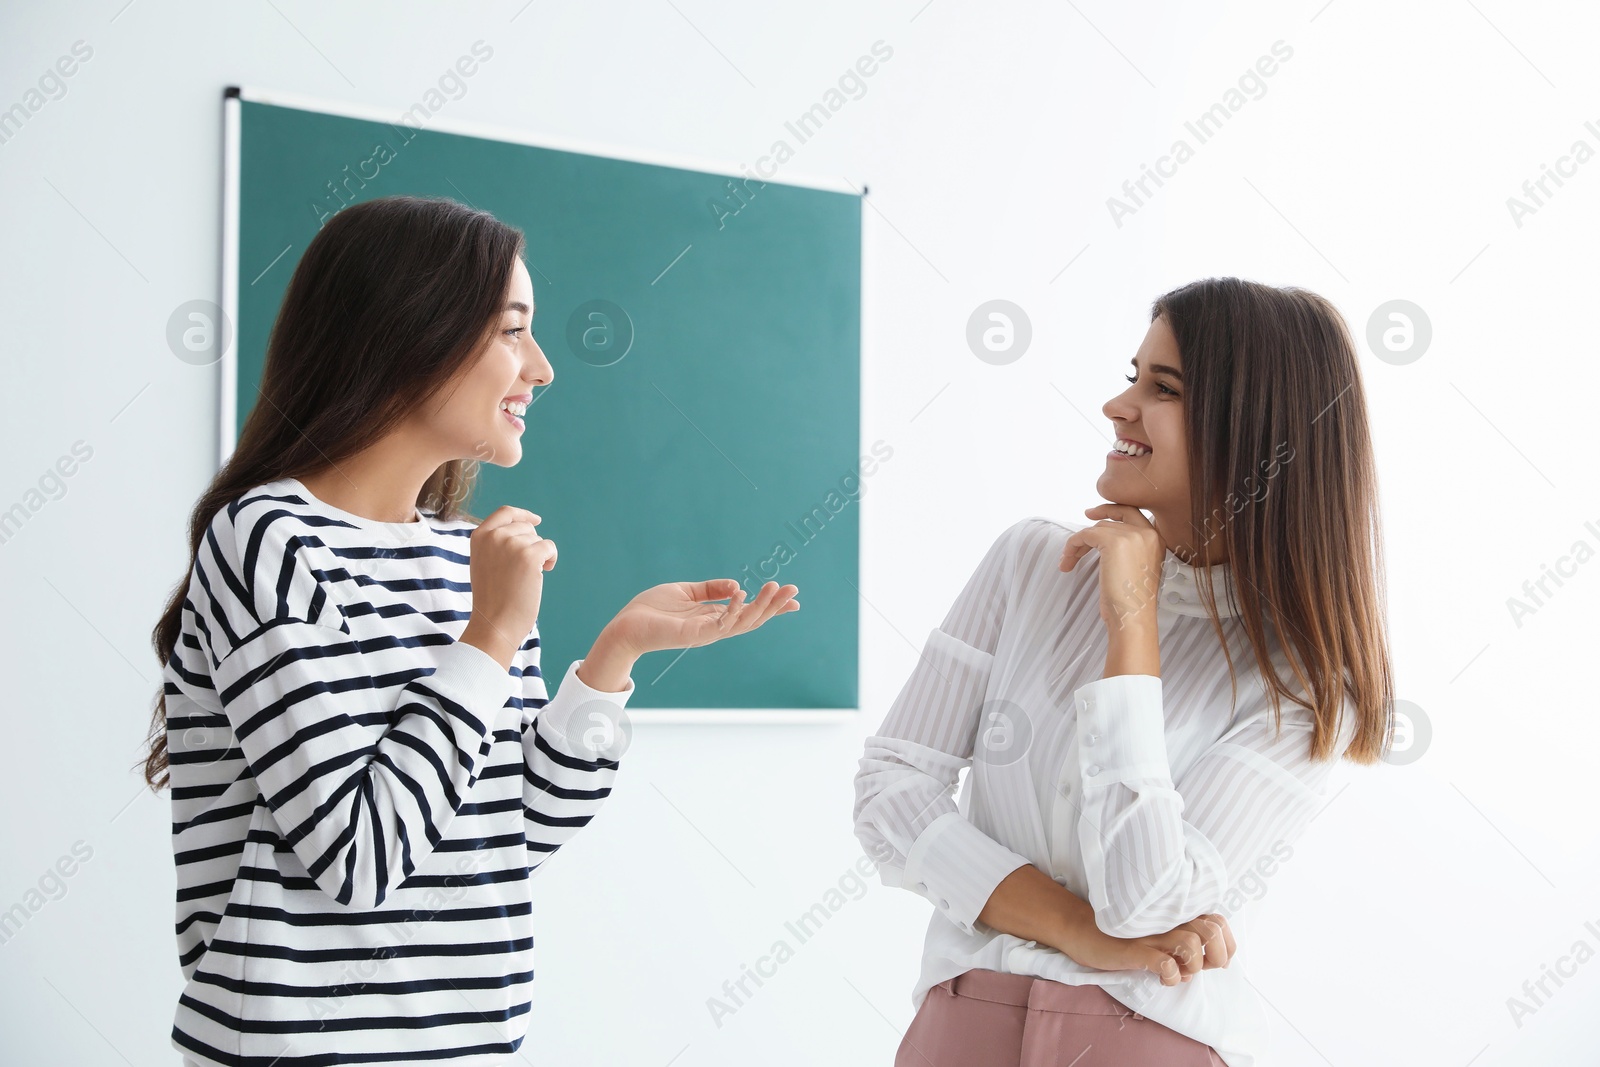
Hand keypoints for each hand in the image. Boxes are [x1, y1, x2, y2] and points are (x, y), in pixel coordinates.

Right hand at [459, 505, 554, 667]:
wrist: (495, 622)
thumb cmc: (493, 598)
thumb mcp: (485, 563)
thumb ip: (497, 543)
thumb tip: (526, 527)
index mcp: (479, 536)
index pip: (505, 513)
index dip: (523, 515)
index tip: (536, 520)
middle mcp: (494, 536)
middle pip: (526, 527)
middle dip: (532, 544)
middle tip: (525, 568)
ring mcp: (511, 544)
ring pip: (538, 539)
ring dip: (539, 555)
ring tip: (527, 576)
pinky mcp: (529, 555)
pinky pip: (550, 547)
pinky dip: (551, 560)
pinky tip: (542, 574)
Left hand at [602, 579, 799, 656]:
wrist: (626, 625)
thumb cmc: (652, 609)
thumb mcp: (686, 591)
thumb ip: (711, 589)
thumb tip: (738, 585)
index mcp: (713, 617)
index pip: (749, 613)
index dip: (772, 607)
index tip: (794, 599)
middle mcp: (714, 628)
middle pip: (753, 619)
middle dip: (774, 605)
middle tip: (794, 590)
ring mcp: (706, 633)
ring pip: (743, 623)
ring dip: (761, 607)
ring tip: (776, 588)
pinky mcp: (694, 635)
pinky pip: (720, 625)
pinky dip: (733, 610)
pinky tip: (742, 595)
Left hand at [1060, 503, 1166, 630]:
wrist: (1133, 616)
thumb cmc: (1132, 603)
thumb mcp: (1137, 569)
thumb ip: (1131, 551)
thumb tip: (1104, 539)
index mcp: (1158, 540)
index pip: (1134, 514)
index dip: (1113, 511)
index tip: (1094, 515)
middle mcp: (1149, 533)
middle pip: (1116, 516)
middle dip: (1098, 517)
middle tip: (1083, 519)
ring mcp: (1132, 535)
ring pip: (1097, 528)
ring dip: (1078, 544)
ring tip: (1068, 561)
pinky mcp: (1113, 541)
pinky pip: (1085, 534)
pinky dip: (1072, 545)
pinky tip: (1067, 561)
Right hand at [1062, 911, 1236, 986]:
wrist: (1081, 929)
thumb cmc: (1121, 935)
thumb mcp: (1155, 933)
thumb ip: (1178, 943)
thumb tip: (1195, 969)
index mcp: (1174, 913)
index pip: (1219, 921)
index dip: (1226, 945)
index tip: (1217, 961)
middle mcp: (1166, 918)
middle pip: (1211, 930)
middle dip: (1216, 956)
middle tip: (1200, 968)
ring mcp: (1150, 933)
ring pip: (1192, 945)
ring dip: (1192, 966)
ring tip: (1177, 973)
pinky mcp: (1133, 949)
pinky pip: (1165, 964)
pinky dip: (1171, 975)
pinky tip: (1161, 977)